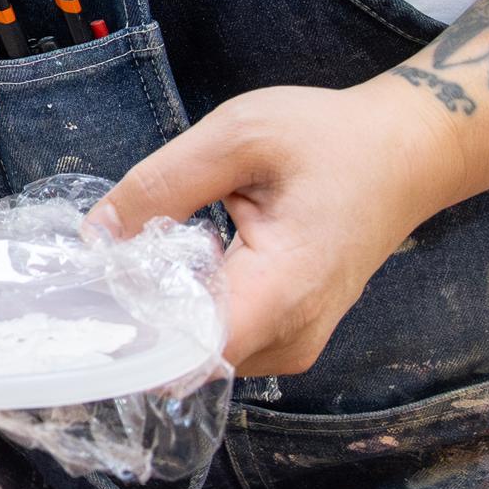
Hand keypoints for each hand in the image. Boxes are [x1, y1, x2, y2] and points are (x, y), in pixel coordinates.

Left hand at [91, 78, 477, 380]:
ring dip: (159, 307)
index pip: (186, 350)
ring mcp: (293, 344)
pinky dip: (186, 305)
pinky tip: (181, 259)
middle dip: (133, 311)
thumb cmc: (329, 139)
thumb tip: (95, 235)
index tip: (82, 293)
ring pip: (195, 350)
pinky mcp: (287, 335)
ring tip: (150, 246)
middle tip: (102, 255)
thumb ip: (161, 185)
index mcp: (284, 290)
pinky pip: (217, 337)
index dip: (126, 327)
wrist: (406, 153)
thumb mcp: (237, 135)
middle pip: (183, 354)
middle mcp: (291, 336)